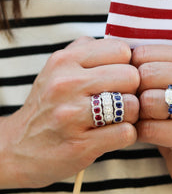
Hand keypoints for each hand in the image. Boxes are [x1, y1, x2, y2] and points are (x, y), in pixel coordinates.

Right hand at [0, 38, 139, 188]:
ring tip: (117, 116)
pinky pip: (126, 133)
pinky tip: (112, 133)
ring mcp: (72, 116)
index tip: (119, 76)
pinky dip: (125, 134)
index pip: (121, 50)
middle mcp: (66, 84)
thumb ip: (87, 50)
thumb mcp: (58, 68)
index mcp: (64, 60)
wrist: (17, 148)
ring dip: (131, 113)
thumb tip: (122, 45)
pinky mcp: (80, 146)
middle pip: (131, 76)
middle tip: (121, 98)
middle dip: (132, 89)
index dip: (126, 64)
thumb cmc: (49, 103)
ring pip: (132, 105)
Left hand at [132, 45, 171, 193]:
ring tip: (147, 118)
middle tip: (140, 104)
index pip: (144, 53)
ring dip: (139, 114)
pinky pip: (149, 128)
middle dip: (135, 93)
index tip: (136, 86)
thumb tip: (114, 51)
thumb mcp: (170, 82)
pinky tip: (149, 134)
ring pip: (147, 101)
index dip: (131, 71)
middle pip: (146, 74)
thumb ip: (149, 64)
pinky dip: (140, 133)